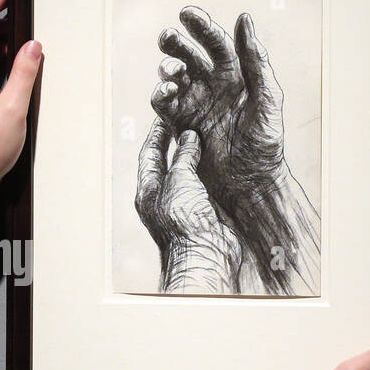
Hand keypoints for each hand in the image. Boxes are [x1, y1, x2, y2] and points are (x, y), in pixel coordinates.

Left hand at [135, 119, 244, 291]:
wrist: (205, 254)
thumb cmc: (185, 218)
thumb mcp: (180, 180)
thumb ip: (183, 157)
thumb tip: (188, 136)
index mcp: (148, 190)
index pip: (150, 154)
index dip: (157, 133)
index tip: (166, 115)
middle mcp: (163, 197)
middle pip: (167, 162)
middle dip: (176, 142)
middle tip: (188, 119)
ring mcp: (183, 205)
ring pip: (187, 173)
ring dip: (195, 155)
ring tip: (207, 132)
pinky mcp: (203, 212)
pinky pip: (205, 184)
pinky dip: (210, 169)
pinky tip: (221, 156)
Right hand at [149, 6, 319, 294]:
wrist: (252, 183)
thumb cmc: (266, 142)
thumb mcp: (267, 97)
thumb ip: (255, 60)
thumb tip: (243, 18)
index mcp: (236, 76)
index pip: (216, 44)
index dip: (201, 27)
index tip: (185, 13)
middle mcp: (213, 87)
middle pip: (190, 58)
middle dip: (176, 45)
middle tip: (165, 38)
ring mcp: (196, 106)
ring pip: (174, 80)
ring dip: (168, 71)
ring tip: (170, 73)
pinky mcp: (182, 126)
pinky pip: (166, 107)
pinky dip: (160, 97)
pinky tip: (164, 94)